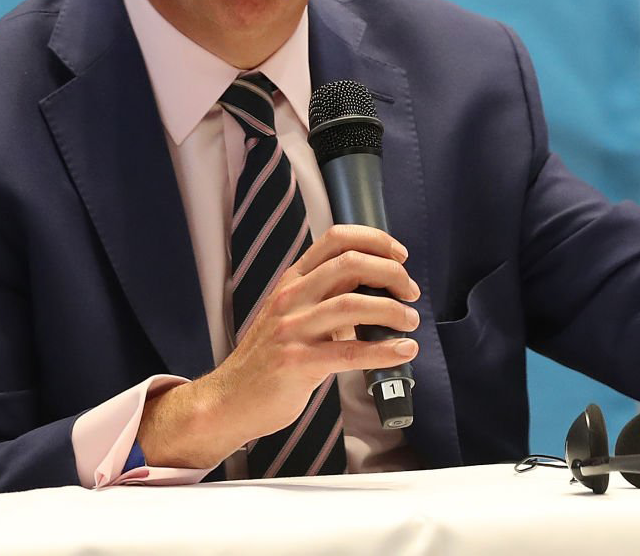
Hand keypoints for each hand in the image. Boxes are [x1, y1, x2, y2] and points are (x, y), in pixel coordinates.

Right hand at [139, 224, 419, 467]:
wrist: (228, 401)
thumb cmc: (269, 358)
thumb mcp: (293, 315)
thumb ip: (329, 298)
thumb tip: (378, 289)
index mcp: (293, 281)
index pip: (336, 239)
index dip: (375, 240)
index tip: (401, 255)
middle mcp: (291, 298)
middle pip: (350, 264)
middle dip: (391, 273)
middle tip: (411, 292)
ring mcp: (291, 330)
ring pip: (353, 305)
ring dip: (392, 311)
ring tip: (410, 322)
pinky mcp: (296, 364)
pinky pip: (349, 352)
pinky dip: (384, 350)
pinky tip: (403, 351)